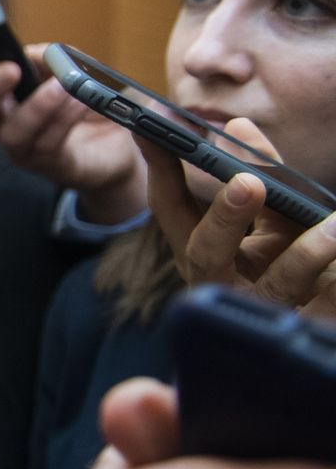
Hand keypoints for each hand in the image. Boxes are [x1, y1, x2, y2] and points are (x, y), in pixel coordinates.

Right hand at [0, 38, 146, 221]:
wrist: (122, 147)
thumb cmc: (90, 106)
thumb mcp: (74, 73)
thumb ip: (55, 60)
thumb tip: (41, 54)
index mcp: (4, 97)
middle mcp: (5, 126)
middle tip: (11, 70)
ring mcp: (26, 150)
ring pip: (14, 133)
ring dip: (38, 105)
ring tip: (64, 84)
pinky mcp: (53, 165)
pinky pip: (50, 143)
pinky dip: (65, 118)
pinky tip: (81, 101)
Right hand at [139, 119, 335, 318]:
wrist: (309, 342)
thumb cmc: (289, 266)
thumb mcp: (272, 220)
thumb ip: (260, 174)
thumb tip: (239, 127)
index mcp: (204, 251)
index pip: (170, 206)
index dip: (158, 168)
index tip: (151, 129)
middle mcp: (221, 282)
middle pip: (205, 253)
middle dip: (223, 218)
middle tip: (247, 184)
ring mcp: (261, 310)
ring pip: (275, 286)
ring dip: (305, 254)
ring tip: (334, 226)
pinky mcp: (303, 328)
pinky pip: (324, 310)